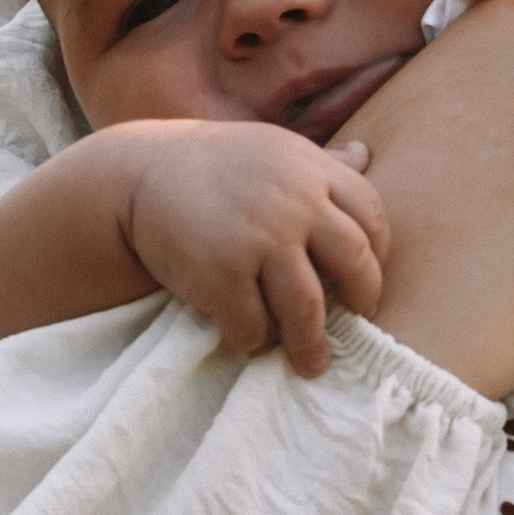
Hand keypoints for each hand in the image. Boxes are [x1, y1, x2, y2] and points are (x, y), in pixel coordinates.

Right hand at [119, 123, 387, 376]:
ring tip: (311, 363)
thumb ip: (321, 162)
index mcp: (311, 170)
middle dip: (363, 300)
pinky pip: (253, 325)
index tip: (364, 280)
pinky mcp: (222, 274)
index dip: (377, 256)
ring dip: (311, 343)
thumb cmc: (213, 168)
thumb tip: (367, 153)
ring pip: (308, 308)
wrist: (136, 176)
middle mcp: (293, 203)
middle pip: (354, 264)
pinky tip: (249, 339)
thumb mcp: (272, 151)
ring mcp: (259, 239)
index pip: (372, 217)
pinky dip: (253, 340)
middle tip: (358, 321)